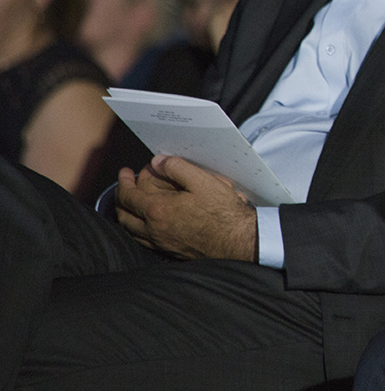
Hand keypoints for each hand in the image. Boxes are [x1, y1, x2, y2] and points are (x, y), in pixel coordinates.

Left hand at [116, 155, 257, 261]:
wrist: (236, 240)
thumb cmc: (223, 212)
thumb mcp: (203, 181)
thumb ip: (177, 167)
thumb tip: (158, 162)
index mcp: (158, 210)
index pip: (128, 196)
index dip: (123, 181)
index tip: (126, 172)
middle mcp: (154, 229)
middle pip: (123, 214)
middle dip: (121, 197)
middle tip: (126, 185)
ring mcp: (160, 242)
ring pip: (130, 230)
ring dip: (127, 213)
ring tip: (132, 202)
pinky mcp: (169, 250)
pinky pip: (142, 240)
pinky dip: (137, 228)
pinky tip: (147, 221)